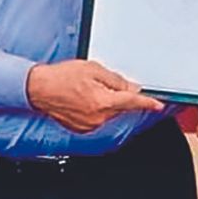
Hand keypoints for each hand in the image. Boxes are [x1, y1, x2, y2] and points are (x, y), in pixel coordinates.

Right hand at [26, 59, 164, 132]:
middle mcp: (97, 117)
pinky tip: (84, 98)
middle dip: (118, 95)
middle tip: (102, 82)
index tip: (158, 105)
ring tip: (88, 89)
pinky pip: (99, 118)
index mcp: (102, 102)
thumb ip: (116, 80)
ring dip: (106, 102)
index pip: (132, 102)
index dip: (148, 103)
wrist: (39, 89)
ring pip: (110, 112)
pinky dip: (97, 108)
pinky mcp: (82, 128)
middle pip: (121, 106)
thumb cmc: (62, 77)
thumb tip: (131, 88)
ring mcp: (89, 125)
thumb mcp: (93, 69)